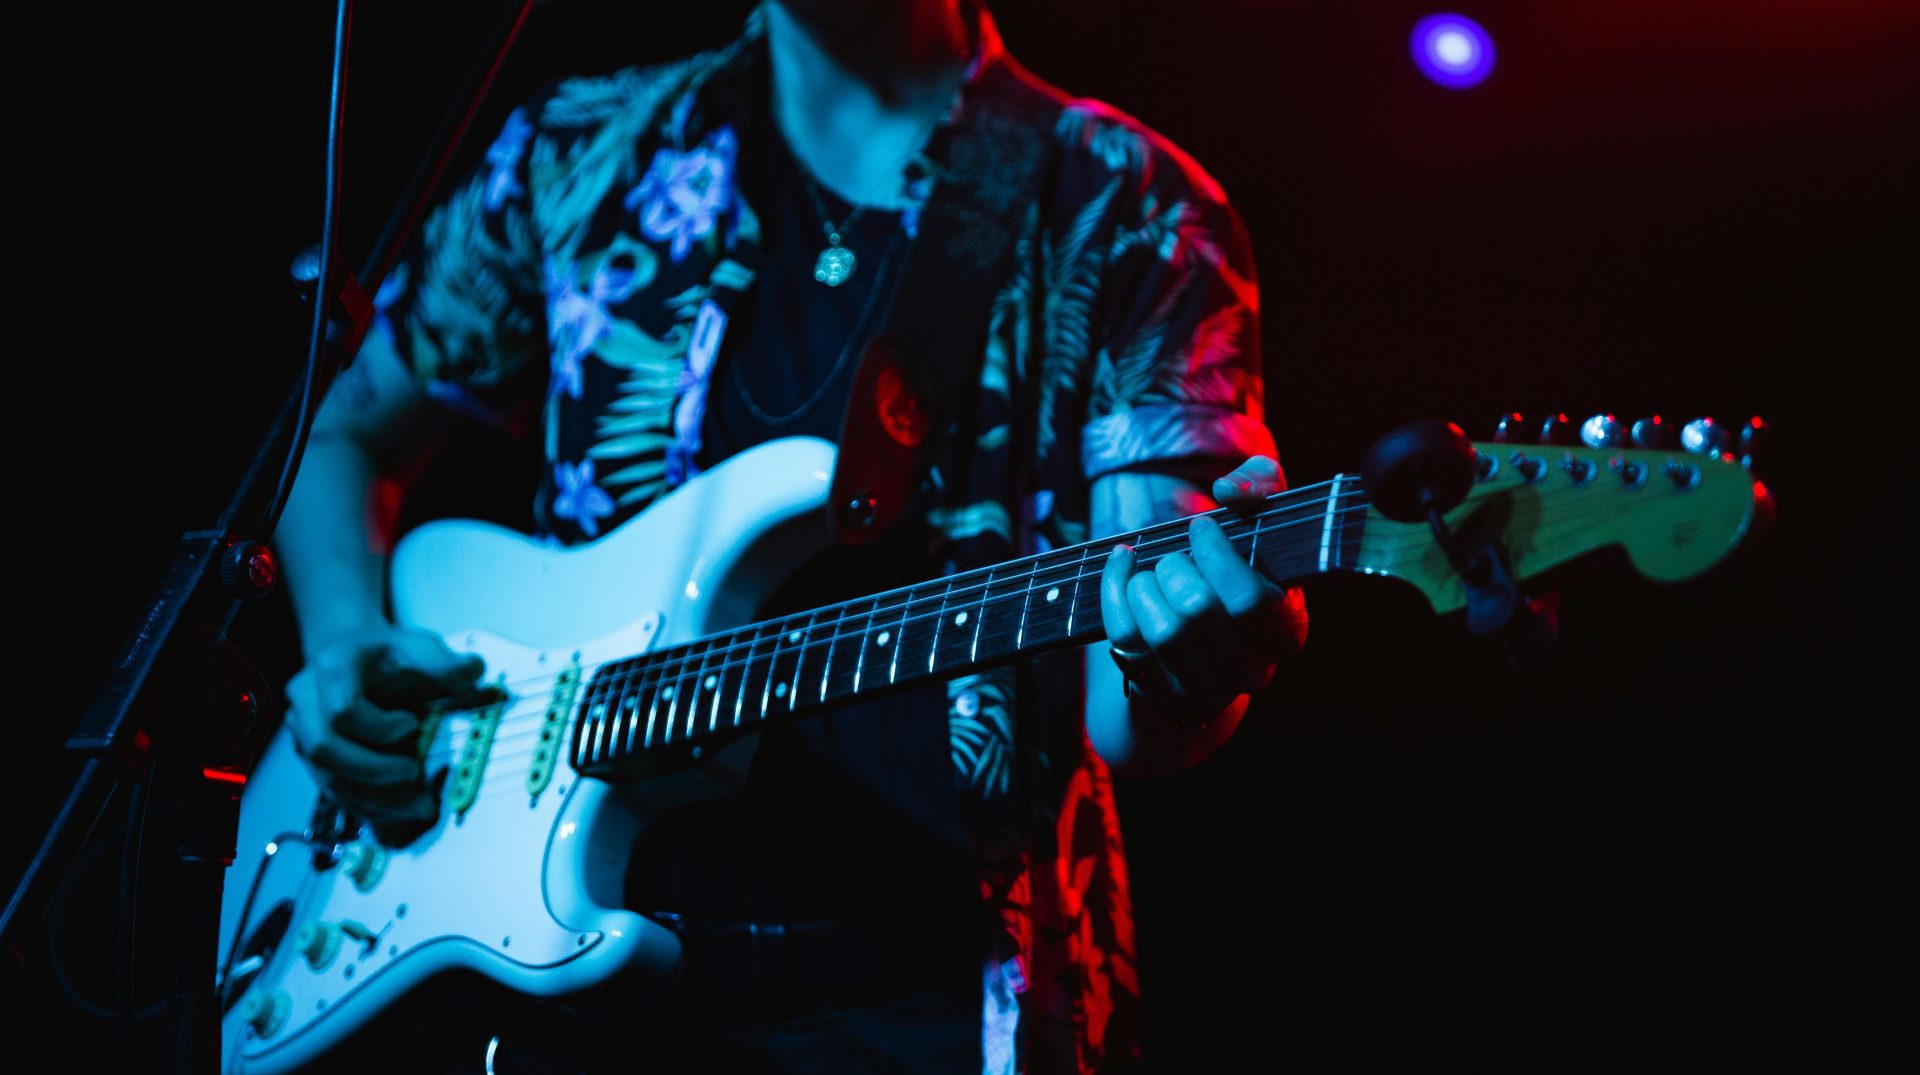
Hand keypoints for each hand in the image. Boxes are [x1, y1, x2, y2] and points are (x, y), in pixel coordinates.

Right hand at [285, 624, 487, 832]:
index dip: (378, 727)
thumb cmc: (389, 653)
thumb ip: (444, 662)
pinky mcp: (316, 761)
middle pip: (323, 749)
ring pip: (329, 778)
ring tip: (422, 805)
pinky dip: (373, 807)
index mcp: (331, 668)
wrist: (356, 657)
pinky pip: (336, 793)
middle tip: (414, 774)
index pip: (341, 710)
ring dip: (377, 799)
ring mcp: (304, 734)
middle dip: (373, 770)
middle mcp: (307, 703)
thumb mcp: (418, 647)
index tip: (412, 724)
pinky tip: (405, 810)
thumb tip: (473, 671)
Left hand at [1100, 456, 1306, 724]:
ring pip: (1161, 632)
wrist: (1207, 636)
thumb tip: (1230, 491)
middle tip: (1172, 555)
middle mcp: (1252, 671)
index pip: (1250, 601)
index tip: (1199, 526)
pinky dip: (1114, 595)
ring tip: (1148, 569)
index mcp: (1288, 632)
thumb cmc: (1238, 565)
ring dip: (1143, 585)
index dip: (1216, 556)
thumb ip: (1261, 483)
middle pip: (1198, 611)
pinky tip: (1120, 569)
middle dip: (1174, 567)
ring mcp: (1207, 691)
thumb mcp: (1262, 518)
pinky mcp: (1163, 695)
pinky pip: (1126, 643)